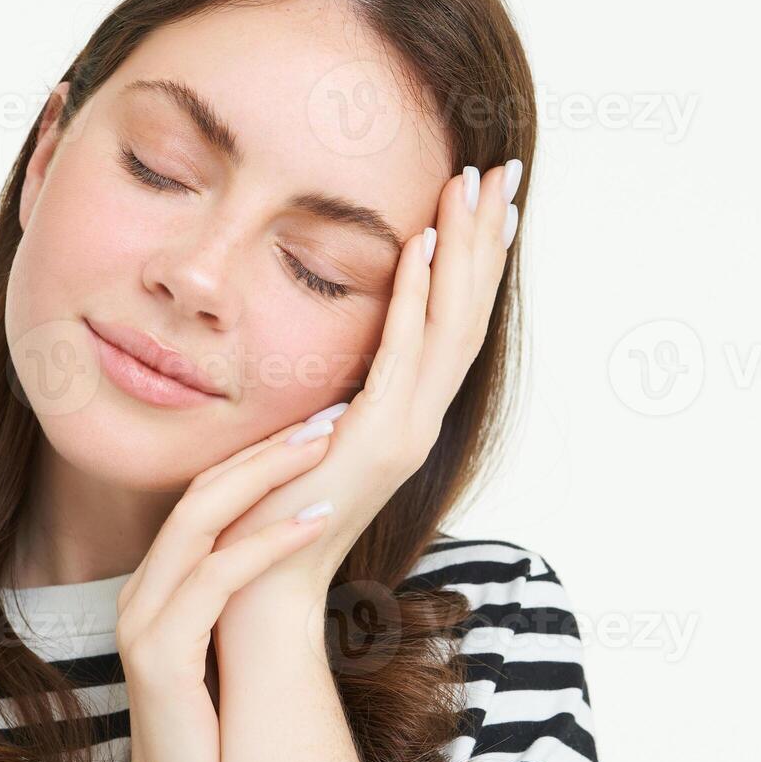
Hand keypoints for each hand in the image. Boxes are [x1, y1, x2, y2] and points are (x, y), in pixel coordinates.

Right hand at [112, 413, 343, 761]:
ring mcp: (142, 624)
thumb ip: (247, 599)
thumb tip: (303, 547)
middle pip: (198, 493)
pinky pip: (214, 581)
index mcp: (158, 588)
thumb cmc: (221, 732)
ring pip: (199, 521)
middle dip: (265, 448)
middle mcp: (141, 595)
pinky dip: (267, 544)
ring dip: (269, 477)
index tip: (314, 424)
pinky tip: (316, 520)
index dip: (256, 456)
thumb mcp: (234, 648)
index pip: (202, 499)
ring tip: (328, 448)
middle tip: (328, 414)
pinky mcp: (158, 656)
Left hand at [210, 158, 521, 588]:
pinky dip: (415, 295)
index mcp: (405, 416)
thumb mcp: (306, 434)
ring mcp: (405, 433)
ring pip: (452, 325)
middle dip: (487, 239)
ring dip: (465, 250)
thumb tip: (330, 358)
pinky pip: (402, 353)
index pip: (454, 324)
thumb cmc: (266, 514)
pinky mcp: (375, 443)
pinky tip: (421, 243)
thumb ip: (328, 395)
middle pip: (469, 314)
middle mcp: (419, 421)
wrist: (257, 590)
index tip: (490, 201)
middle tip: (504, 170)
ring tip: (476, 185)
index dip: (476, 262)